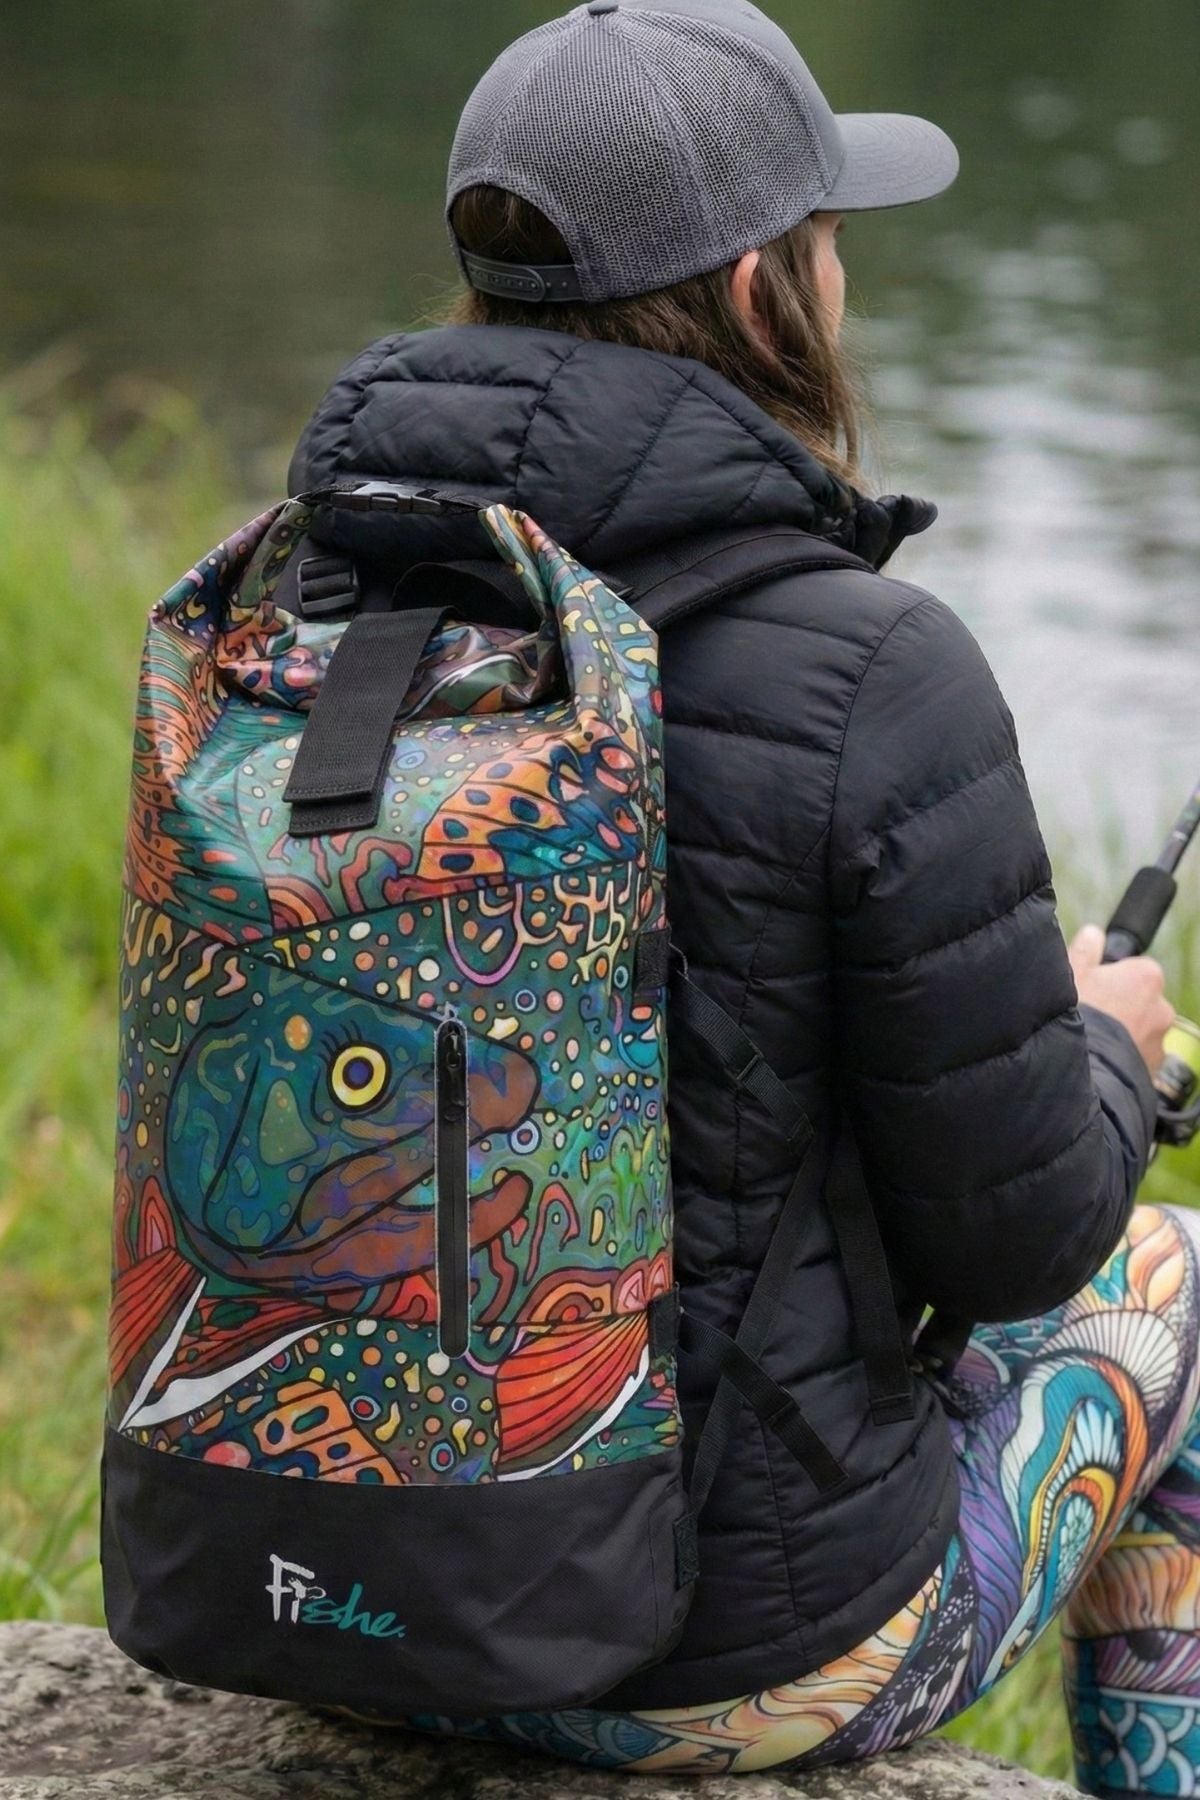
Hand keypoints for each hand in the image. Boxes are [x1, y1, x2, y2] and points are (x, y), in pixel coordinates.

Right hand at [1068, 923, 1175, 1074]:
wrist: (1077, 1068)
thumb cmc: (1074, 1012)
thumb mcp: (1070, 971)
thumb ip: (1086, 949)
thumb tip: (1093, 934)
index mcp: (1147, 976)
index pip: (1134, 971)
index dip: (1108, 979)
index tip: (1089, 990)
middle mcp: (1162, 1008)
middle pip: (1140, 1003)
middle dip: (1119, 1009)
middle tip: (1088, 1018)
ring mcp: (1159, 1043)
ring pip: (1139, 1034)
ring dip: (1121, 1036)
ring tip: (1090, 1043)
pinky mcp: (1152, 1072)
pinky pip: (1135, 1060)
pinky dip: (1120, 1059)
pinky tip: (1097, 1062)